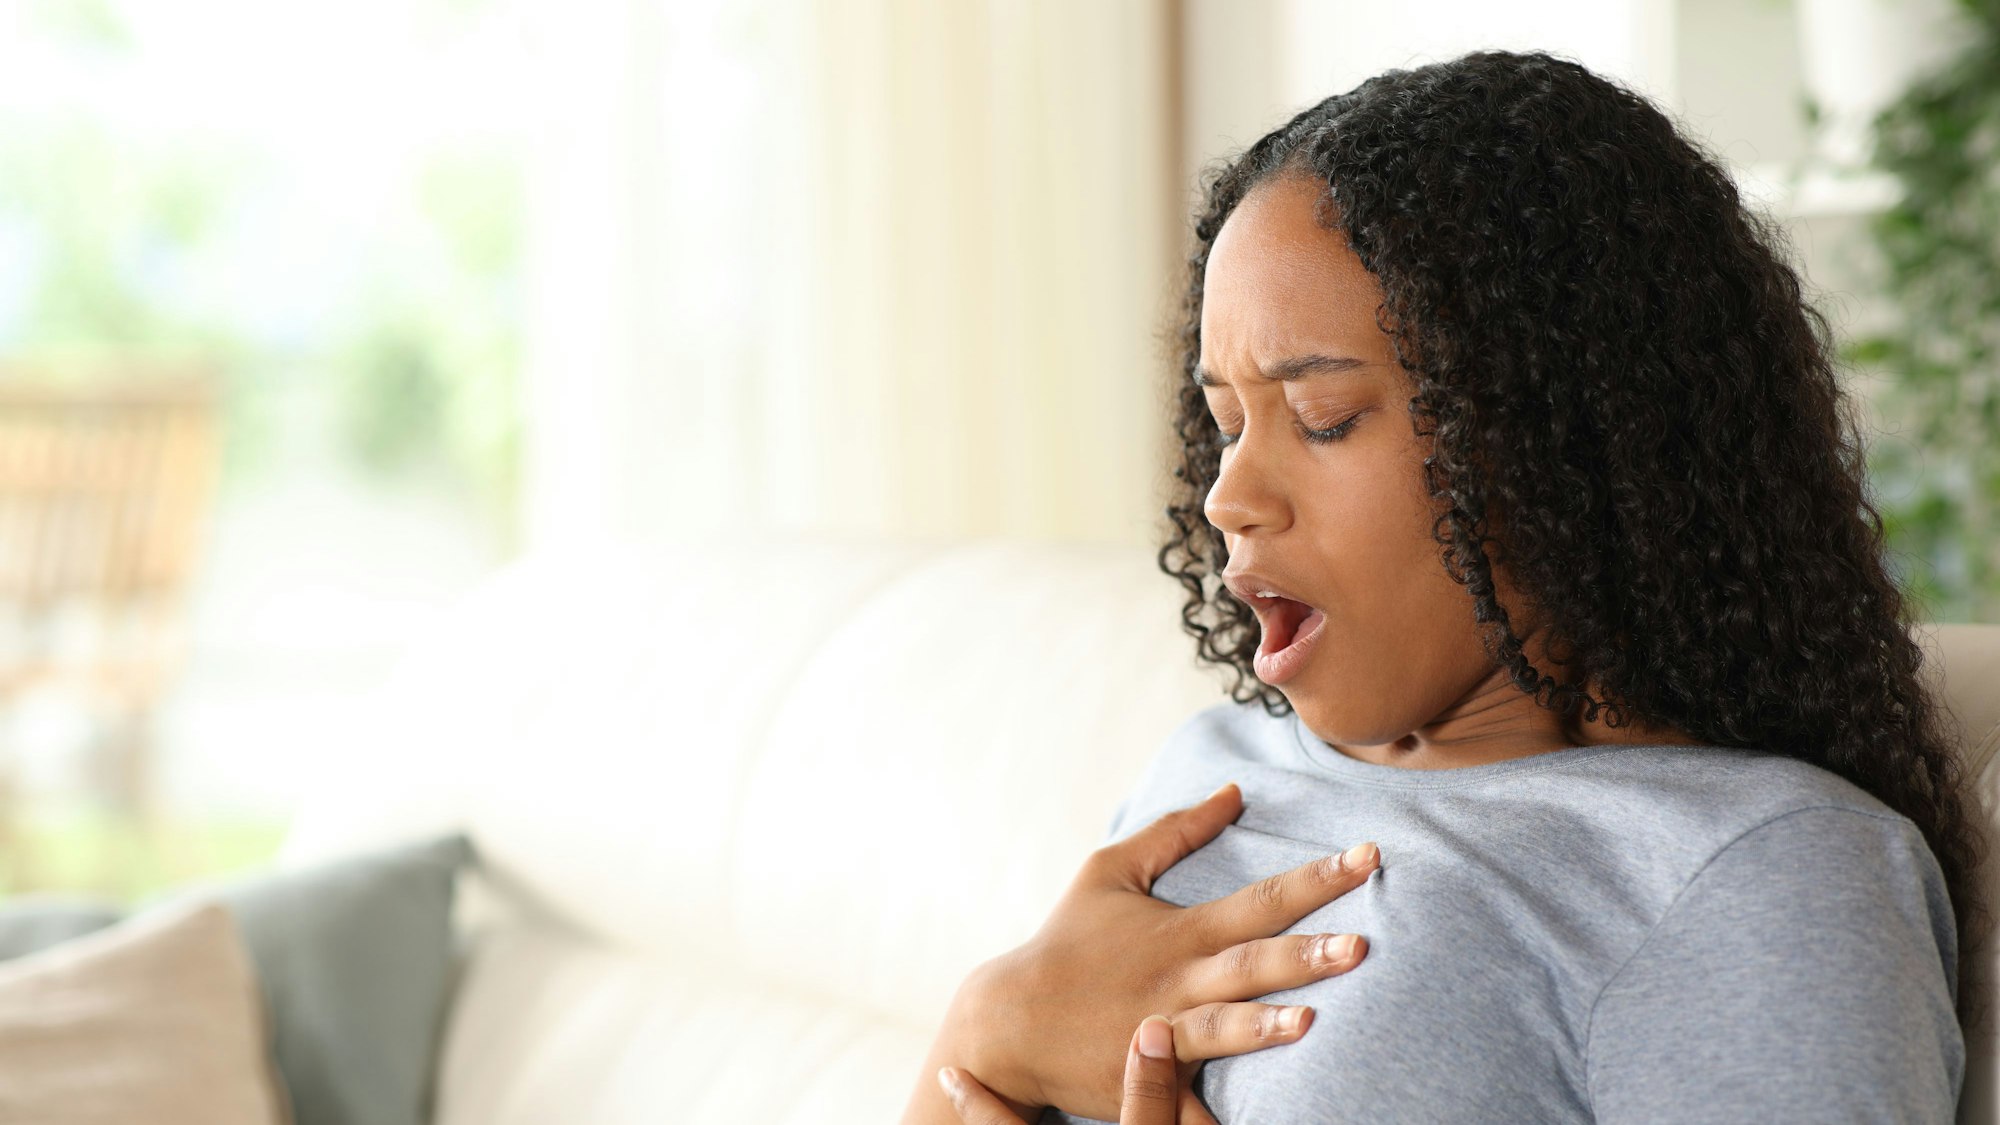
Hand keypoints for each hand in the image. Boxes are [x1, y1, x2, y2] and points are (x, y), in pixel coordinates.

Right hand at [922, 782, 1376, 1121]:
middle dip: (1305, 955)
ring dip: (1262, 1026)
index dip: (1317, 878)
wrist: (1008, 1021)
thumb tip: (1235, 791)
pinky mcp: (1147, 1082)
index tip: (1369, 857)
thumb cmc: (1066, 941)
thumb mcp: (1110, 870)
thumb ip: (1176, 830)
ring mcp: (1162, 1033)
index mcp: (1180, 932)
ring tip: (1309, 1021)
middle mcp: (1178, 980)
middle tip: (1361, 945)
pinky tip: (1250, 1123)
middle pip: (1250, 965)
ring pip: (1220, 1029)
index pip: (1261, 899)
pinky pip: (1186, 1105)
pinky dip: (1210, 1117)